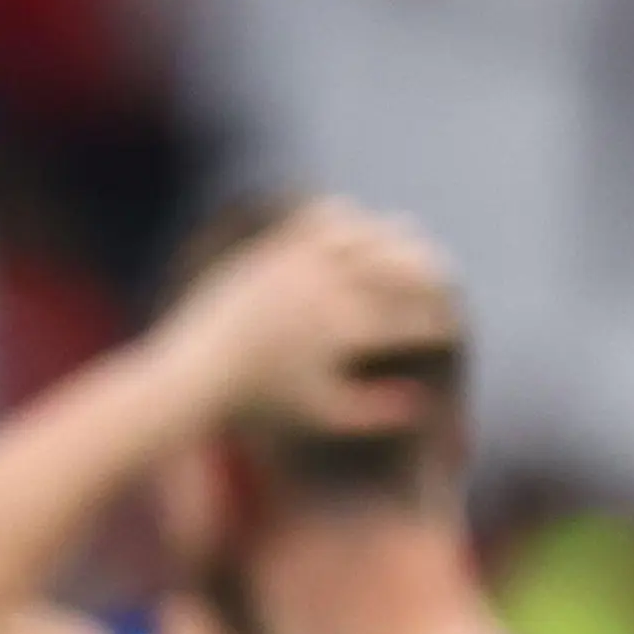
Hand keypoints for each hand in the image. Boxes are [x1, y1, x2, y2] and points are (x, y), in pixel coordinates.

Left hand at [156, 197, 460, 441]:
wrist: (191, 376)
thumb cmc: (259, 407)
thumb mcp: (319, 417)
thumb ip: (375, 413)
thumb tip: (424, 400)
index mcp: (345, 330)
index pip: (416, 319)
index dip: (437, 326)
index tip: (443, 332)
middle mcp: (327, 287)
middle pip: (405, 268)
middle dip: (427, 280)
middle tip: (433, 290)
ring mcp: (300, 260)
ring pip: (373, 233)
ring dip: (391, 244)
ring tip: (399, 262)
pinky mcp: (275, 245)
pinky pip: (328, 216)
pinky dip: (349, 222)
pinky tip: (355, 239)